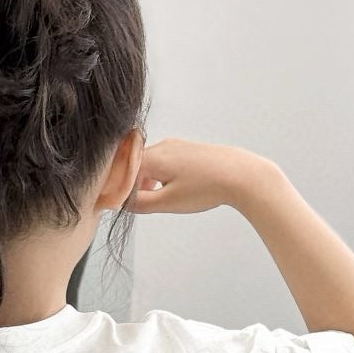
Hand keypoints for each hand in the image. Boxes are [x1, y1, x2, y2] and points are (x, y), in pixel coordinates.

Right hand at [127, 138, 276, 215]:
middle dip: (129, 186)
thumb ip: (140, 203)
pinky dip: (158, 176)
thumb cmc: (207, 187)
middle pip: (133, 166)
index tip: (112, 205)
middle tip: (133, 206)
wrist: (240, 175)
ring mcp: (175, 146)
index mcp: (152, 157)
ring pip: (148, 164)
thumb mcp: (168, 202)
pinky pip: (162, 162)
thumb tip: (120, 203)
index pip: (121, 172)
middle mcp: (161, 146)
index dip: (115, 189)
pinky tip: (169, 190)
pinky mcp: (186, 150)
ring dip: (144, 182)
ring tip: (155, 201)